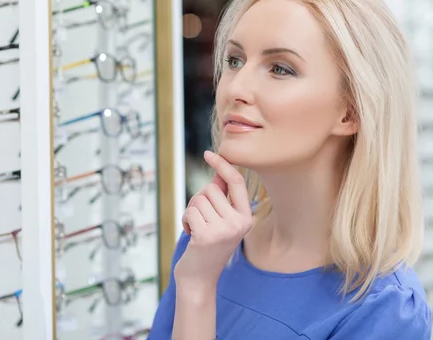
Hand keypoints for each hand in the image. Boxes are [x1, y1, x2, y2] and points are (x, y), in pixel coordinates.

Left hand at [174, 150, 252, 289]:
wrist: (200, 279)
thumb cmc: (208, 245)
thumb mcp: (221, 221)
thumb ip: (222, 197)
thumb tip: (219, 170)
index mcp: (246, 217)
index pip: (236, 182)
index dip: (223, 165)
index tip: (209, 153)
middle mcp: (239, 223)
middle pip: (211, 189)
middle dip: (199, 200)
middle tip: (201, 220)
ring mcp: (224, 230)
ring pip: (198, 198)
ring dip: (191, 211)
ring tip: (197, 229)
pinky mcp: (207, 235)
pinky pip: (190, 211)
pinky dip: (185, 220)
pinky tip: (191, 235)